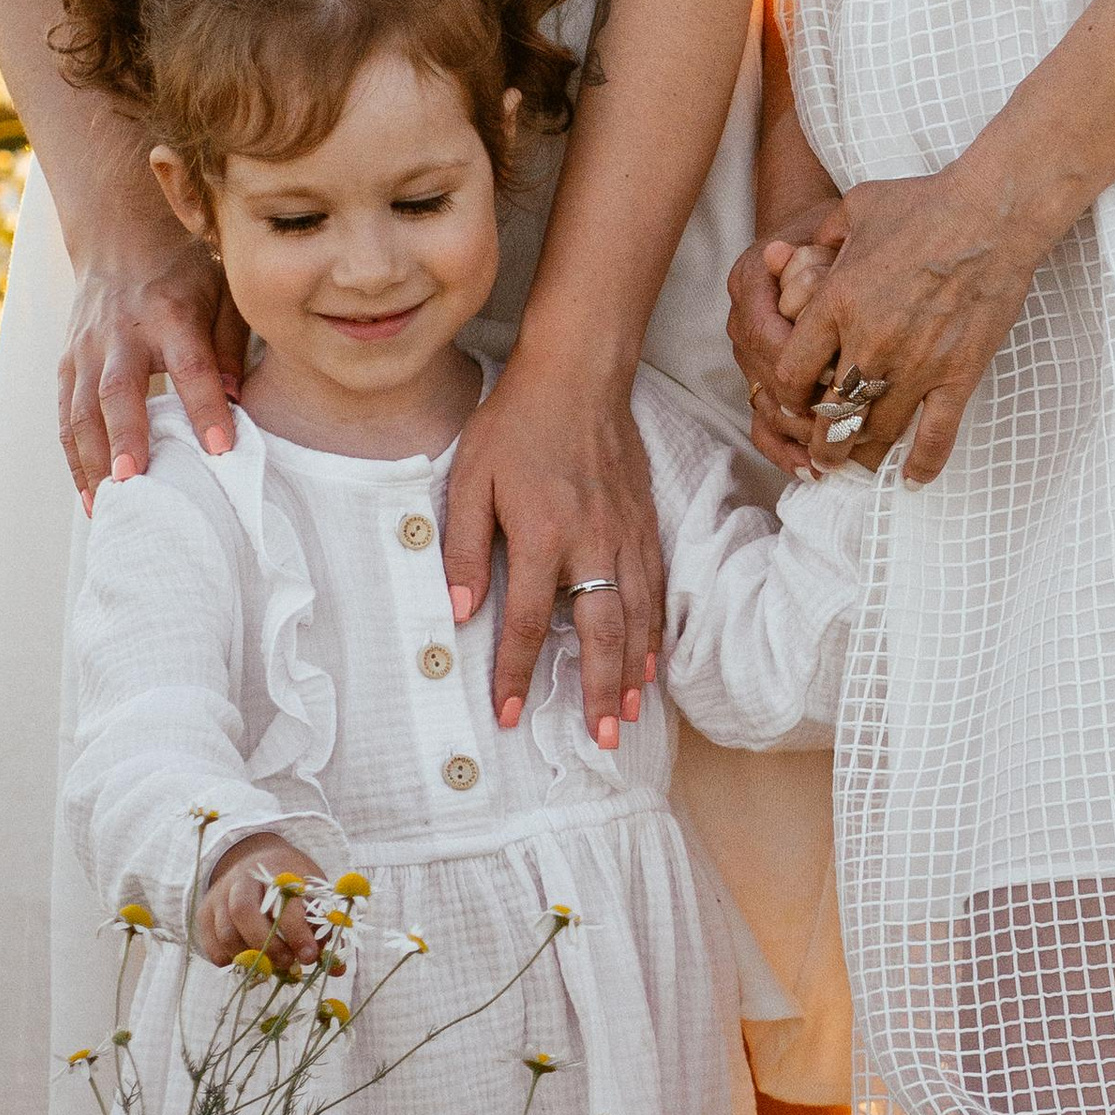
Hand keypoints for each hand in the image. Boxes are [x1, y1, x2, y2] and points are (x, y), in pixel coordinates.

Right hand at [58, 220, 244, 507]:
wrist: (119, 238)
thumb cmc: (184, 272)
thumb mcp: (222, 293)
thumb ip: (231, 345)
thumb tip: (238, 403)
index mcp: (170, 313)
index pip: (190, 365)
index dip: (205, 406)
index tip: (221, 448)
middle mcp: (121, 332)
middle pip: (118, 390)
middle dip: (125, 436)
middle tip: (134, 479)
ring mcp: (86, 349)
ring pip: (80, 410)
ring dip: (92, 460)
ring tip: (109, 506)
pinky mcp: (66, 363)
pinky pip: (64, 417)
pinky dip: (75, 459)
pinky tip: (91, 495)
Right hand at [195, 836, 319, 969]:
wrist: (256, 860)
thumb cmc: (291, 882)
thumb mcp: (313, 893)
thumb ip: (324, 929)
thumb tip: (337, 969)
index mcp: (275, 869)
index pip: (282, 899)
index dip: (296, 931)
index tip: (310, 955)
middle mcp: (242, 878)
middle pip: (244, 912)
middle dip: (268, 945)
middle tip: (288, 964)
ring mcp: (220, 895)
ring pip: (225, 931)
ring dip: (249, 957)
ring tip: (271, 967)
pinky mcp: (205, 912)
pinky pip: (212, 945)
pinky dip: (231, 961)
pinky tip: (250, 963)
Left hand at [443, 360, 663, 746]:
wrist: (578, 373)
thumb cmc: (515, 422)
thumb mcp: (469, 478)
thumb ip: (462, 546)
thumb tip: (459, 609)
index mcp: (541, 534)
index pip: (526, 622)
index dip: (514, 674)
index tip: (507, 715)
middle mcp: (591, 542)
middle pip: (600, 633)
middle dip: (599, 692)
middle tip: (600, 740)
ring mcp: (625, 533)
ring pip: (636, 616)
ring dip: (633, 672)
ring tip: (629, 715)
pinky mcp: (645, 522)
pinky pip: (654, 588)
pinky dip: (655, 630)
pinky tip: (652, 660)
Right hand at [728, 206, 845, 475]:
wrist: (808, 235)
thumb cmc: (830, 231)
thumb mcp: (830, 227)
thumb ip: (811, 248)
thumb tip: (781, 253)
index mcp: (751, 280)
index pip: (765, 332)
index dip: (797, 361)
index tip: (836, 379)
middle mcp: (742, 322)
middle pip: (765, 379)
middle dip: (806, 408)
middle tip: (845, 429)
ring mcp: (748, 355)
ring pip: (763, 406)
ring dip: (799, 435)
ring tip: (833, 459)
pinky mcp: (760, 379)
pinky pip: (762, 422)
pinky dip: (785, 448)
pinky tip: (811, 469)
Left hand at [771, 169, 1041, 483]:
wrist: (992, 213)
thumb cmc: (924, 203)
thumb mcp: (855, 207)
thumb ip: (824, 236)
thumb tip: (807, 250)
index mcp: (836, 305)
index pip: (793, 373)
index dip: (788, 396)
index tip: (794, 402)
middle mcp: (869, 343)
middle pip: (829, 416)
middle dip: (819, 443)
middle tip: (819, 457)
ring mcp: (915, 364)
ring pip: (875, 433)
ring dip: (859, 457)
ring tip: (854, 467)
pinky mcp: (958, 375)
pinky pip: (936, 435)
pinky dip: (922, 463)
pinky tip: (912, 479)